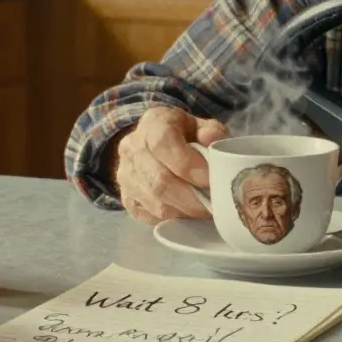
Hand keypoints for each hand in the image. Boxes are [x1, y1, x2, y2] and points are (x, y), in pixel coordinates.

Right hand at [113, 107, 229, 224]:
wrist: (152, 142)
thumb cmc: (183, 134)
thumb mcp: (199, 125)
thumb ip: (211, 132)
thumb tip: (214, 142)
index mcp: (153, 123)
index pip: (162, 143)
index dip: (187, 163)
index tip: (209, 178)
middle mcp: (132, 148)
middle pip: (159, 180)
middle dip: (191, 198)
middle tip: (215, 204)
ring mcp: (125, 175)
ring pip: (155, 203)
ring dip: (185, 211)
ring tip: (205, 210)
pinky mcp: (127, 198)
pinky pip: (151, 216)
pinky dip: (173, 218)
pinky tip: (188, 212)